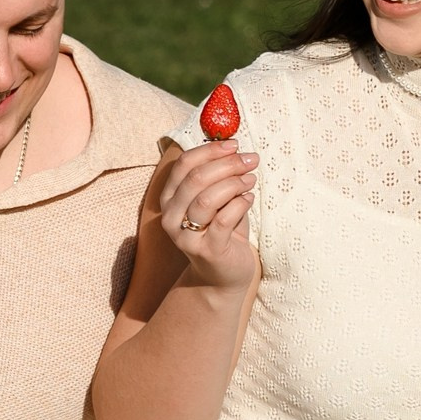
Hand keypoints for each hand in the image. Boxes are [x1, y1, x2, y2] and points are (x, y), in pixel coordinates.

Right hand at [154, 139, 258, 289]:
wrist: (223, 275)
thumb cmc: (222, 231)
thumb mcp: (218, 200)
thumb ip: (221, 176)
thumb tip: (237, 148)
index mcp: (170, 198)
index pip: (184, 164)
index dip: (210, 150)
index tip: (235, 144)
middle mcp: (171, 217)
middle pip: (195, 178)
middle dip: (227, 164)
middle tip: (250, 160)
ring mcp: (186, 236)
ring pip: (207, 199)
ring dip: (234, 183)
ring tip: (251, 179)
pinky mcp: (207, 250)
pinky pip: (224, 219)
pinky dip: (240, 203)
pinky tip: (249, 199)